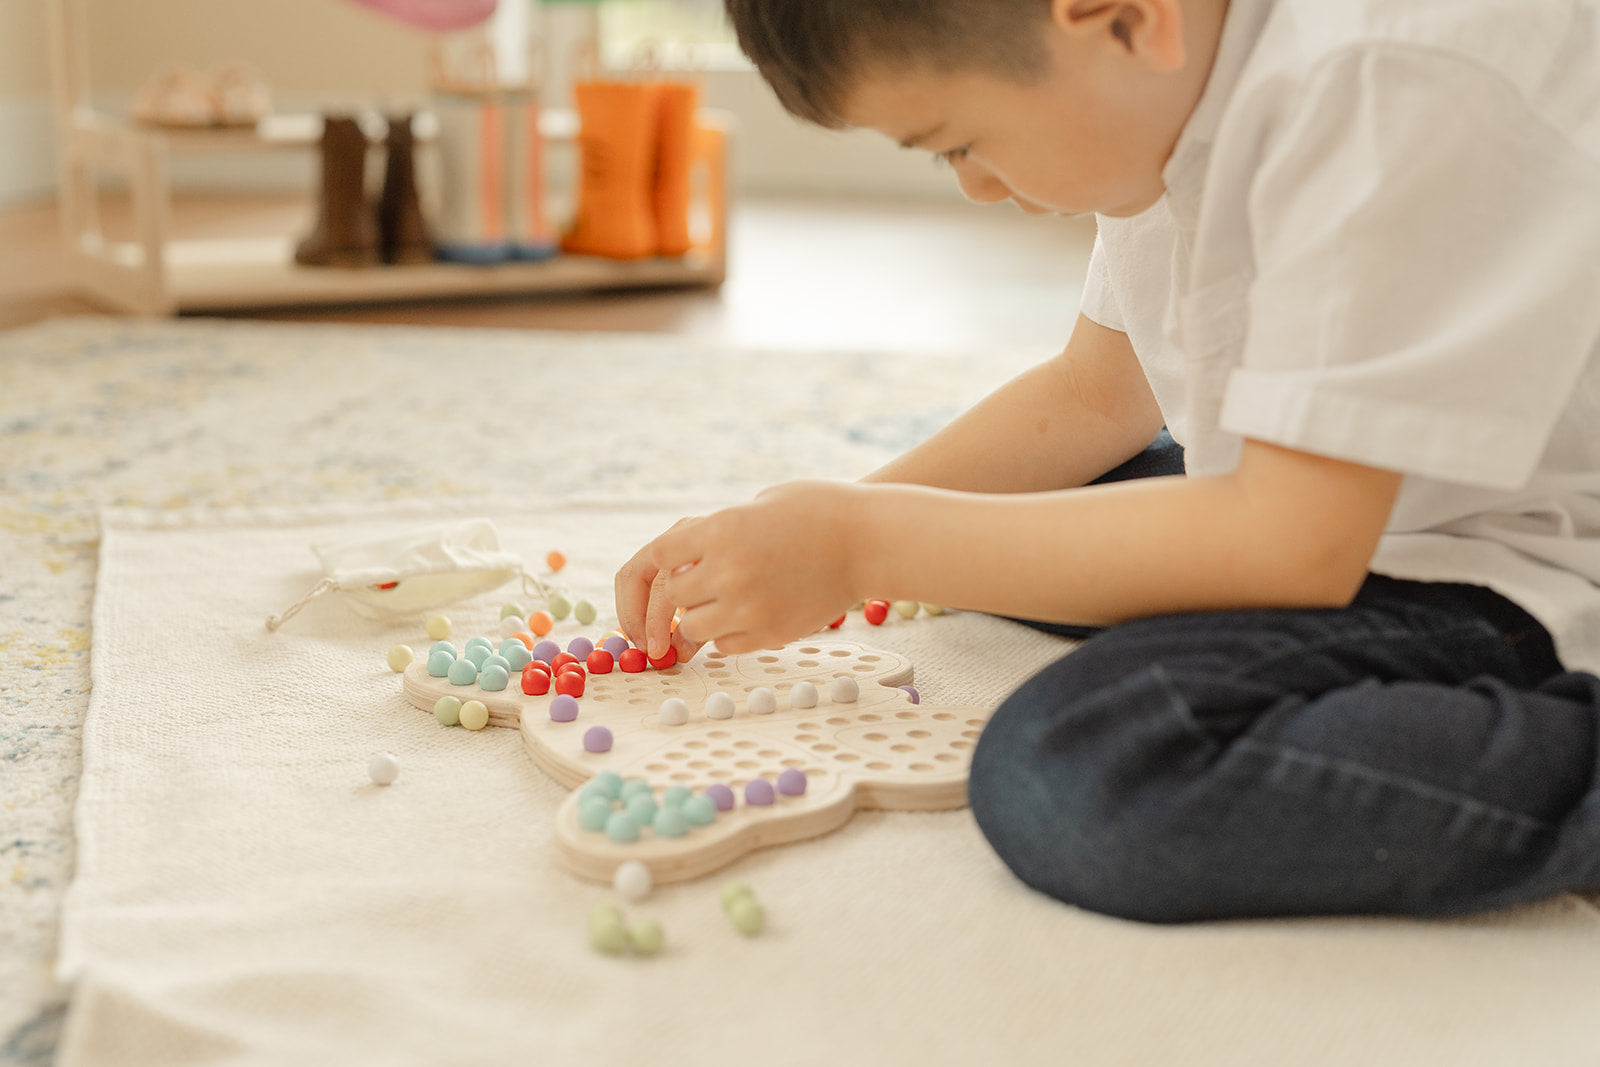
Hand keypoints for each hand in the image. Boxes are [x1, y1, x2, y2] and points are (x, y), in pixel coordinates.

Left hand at [615, 481, 867, 657]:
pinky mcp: (772, 632)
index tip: (668, 577)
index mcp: (720, 529)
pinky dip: (728, 636)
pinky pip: (727, 645)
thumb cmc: (817, 511)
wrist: (870, 539)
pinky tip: (750, 615)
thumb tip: (682, 561)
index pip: (658, 557)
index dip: (654, 573)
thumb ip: (717, 532)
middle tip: (692, 598)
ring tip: (725, 603)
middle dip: (679, 598)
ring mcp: (750, 605)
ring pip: (694, 629)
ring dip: (701, 619)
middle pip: (672, 598)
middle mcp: (729, 569)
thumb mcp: (758, 504)